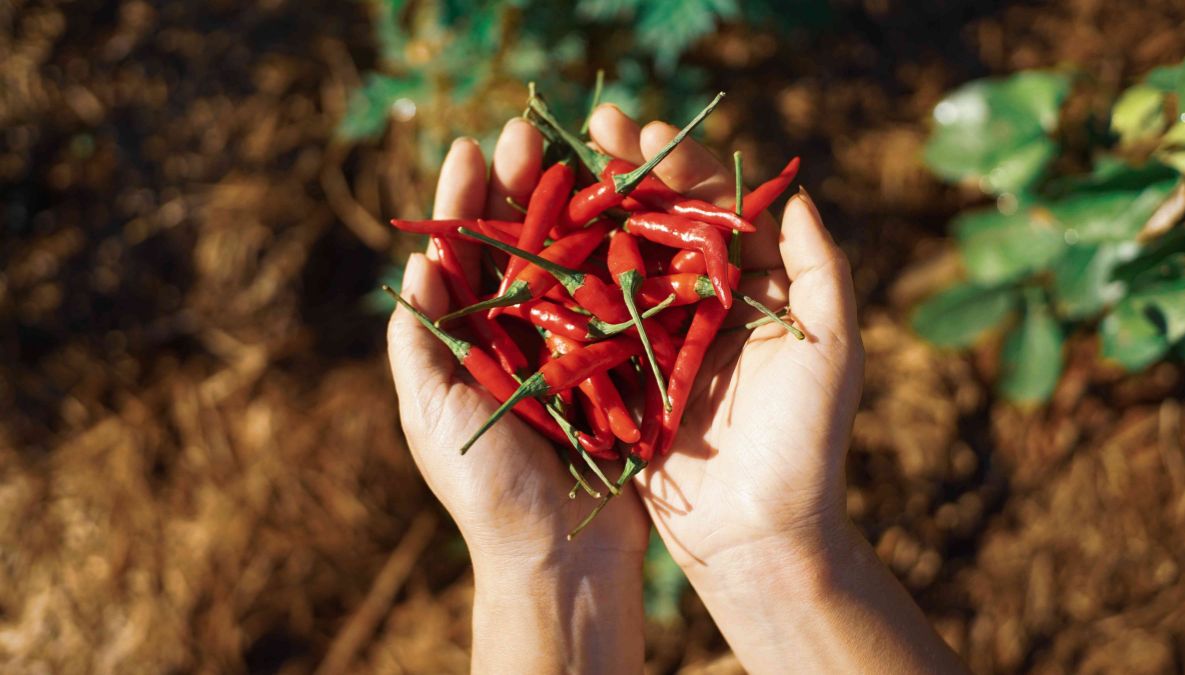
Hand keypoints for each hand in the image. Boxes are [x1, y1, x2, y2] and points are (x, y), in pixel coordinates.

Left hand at [387, 121, 647, 671]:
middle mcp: (517, 334)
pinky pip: (616, 300)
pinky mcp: (617, 364)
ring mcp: (569, 346)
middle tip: (525, 137)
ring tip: (577, 155)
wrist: (561, 556)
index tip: (469, 151)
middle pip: (516, 246)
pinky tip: (628, 214)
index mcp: (467, 341)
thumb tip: (416, 265)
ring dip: (570, 208)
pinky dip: (620, 256)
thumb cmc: (487, 490)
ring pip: (568, 261)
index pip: (461, 258)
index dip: (463, 203)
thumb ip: (421, 344)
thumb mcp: (434, 415)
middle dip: (517, 190)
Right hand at [587, 106, 965, 674]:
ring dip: (588, 213)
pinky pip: (589, 320)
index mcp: (751, 291)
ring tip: (551, 167)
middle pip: (660, 224)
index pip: (714, 211)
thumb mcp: (832, 349)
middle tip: (592, 124)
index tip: (645, 132)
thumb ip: (821, 269)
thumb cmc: (805, 443)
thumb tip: (796, 193)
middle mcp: (701, 306)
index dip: (681, 168)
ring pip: (619, 261)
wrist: (757, 536)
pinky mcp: (620, 376)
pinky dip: (563, 281)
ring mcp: (656, 338)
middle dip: (627, 172)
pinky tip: (532, 243)